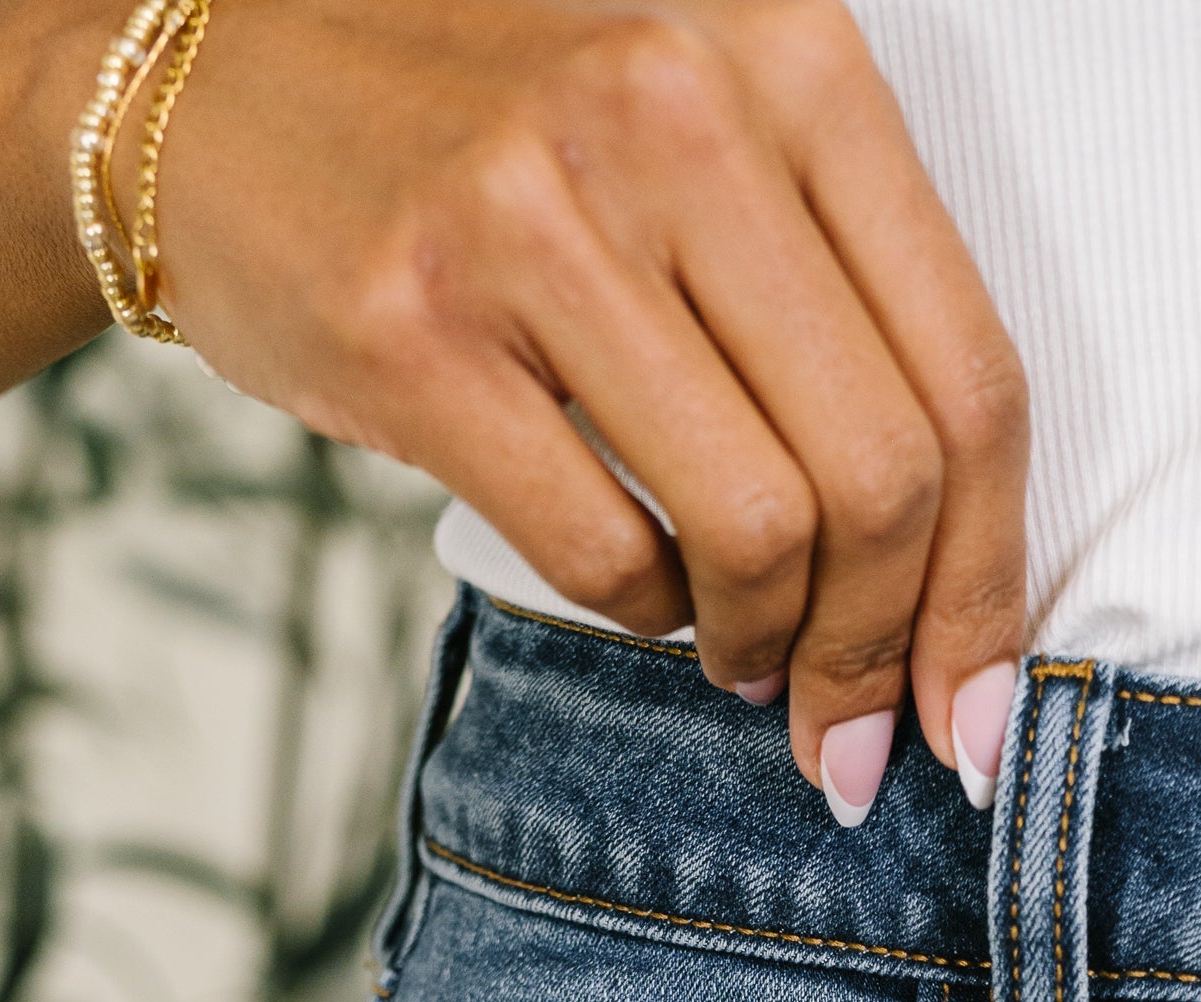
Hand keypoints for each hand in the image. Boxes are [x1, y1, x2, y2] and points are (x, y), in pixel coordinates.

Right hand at [142, 0, 1027, 817]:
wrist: (208, 92)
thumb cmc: (494, 146)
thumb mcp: (705, 146)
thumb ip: (841, 303)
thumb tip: (958, 575)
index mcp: (790, 56)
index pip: (969, 376)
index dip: (993, 583)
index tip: (976, 707)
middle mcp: (674, 112)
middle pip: (882, 475)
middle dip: (885, 652)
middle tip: (857, 734)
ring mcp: (537, 216)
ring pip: (759, 529)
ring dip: (768, 647)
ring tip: (743, 661)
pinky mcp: (417, 329)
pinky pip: (607, 556)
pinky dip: (649, 617)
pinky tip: (643, 597)